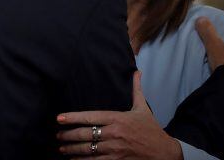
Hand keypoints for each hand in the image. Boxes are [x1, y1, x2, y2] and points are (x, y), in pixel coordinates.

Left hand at [56, 72, 181, 158]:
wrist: (165, 152)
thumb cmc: (151, 130)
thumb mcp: (142, 108)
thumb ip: (136, 90)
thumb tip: (137, 71)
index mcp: (118, 118)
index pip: (91, 117)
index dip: (73, 118)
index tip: (59, 118)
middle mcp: (114, 133)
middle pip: (85, 134)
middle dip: (68, 136)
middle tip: (58, 136)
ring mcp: (115, 149)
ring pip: (88, 150)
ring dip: (72, 150)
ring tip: (62, 148)